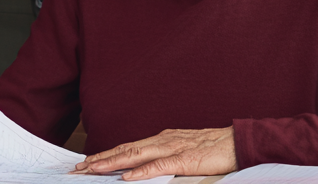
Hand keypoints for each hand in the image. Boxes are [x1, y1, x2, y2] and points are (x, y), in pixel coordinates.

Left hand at [75, 127, 235, 179]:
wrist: (238, 142)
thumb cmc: (213, 149)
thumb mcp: (183, 152)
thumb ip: (163, 159)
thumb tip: (143, 170)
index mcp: (161, 139)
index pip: (128, 147)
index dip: (106, 155)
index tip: (88, 163)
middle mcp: (162, 140)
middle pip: (125, 149)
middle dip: (101, 159)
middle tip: (79, 167)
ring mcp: (173, 149)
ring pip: (136, 155)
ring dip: (113, 162)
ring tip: (94, 169)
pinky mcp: (185, 159)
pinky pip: (160, 166)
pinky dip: (142, 172)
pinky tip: (128, 177)